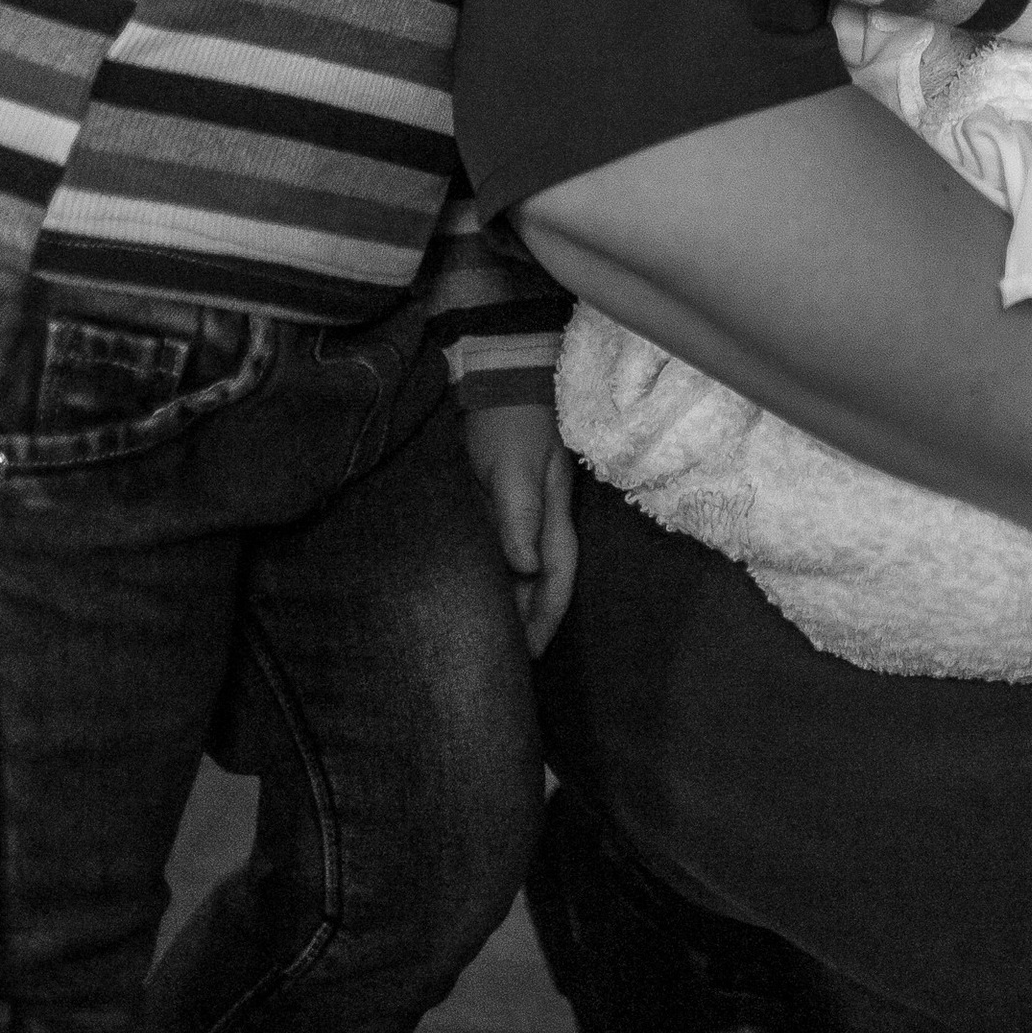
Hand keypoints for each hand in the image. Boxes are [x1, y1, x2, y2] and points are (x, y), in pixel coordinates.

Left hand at [460, 399, 578, 656]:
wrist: (503, 370)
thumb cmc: (510, 420)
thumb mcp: (514, 467)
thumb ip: (519, 517)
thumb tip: (526, 569)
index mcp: (553, 515)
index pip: (556, 581)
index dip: (544, 621)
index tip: (526, 658)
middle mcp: (543, 519)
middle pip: (542, 583)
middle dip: (528, 623)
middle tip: (501, 662)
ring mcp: (523, 510)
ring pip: (522, 570)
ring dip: (510, 601)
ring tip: (487, 636)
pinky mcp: (501, 499)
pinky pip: (502, 551)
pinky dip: (493, 575)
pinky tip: (475, 588)